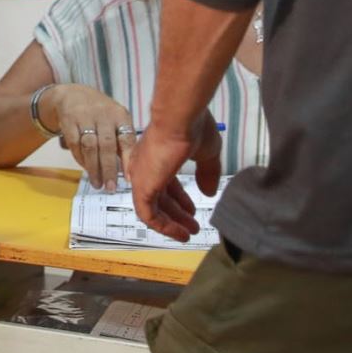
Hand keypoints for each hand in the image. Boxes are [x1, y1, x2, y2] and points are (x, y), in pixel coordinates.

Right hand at [44, 84, 136, 191]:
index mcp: (120, 115)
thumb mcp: (115, 120)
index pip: (126, 138)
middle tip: (111, 188)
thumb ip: (123, 140)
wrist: (72, 94)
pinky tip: (86, 168)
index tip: (128, 179)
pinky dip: (81, 159)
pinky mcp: (68, 120)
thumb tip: (131, 171)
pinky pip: (75, 144)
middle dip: (109, 169)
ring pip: (90, 146)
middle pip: (107, 145)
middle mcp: (103, 114)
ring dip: (94, 168)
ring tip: (98, 184)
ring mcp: (85, 116)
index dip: (128, 159)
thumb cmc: (101, 113)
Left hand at [126, 109, 222, 241]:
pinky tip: (179, 233)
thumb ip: (207, 173)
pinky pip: (148, 215)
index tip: (192, 210)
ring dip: (172, 223)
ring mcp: (142, 177)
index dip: (179, 198)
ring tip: (189, 232)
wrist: (180, 119)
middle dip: (177, 213)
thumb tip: (209, 192)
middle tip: (192, 226)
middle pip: (160, 197)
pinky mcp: (142, 187)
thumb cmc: (192, 129)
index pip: (165, 183)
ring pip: (153, 208)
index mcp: (158, 156)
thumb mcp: (206, 153)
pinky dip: (163, 226)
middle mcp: (146, 167)